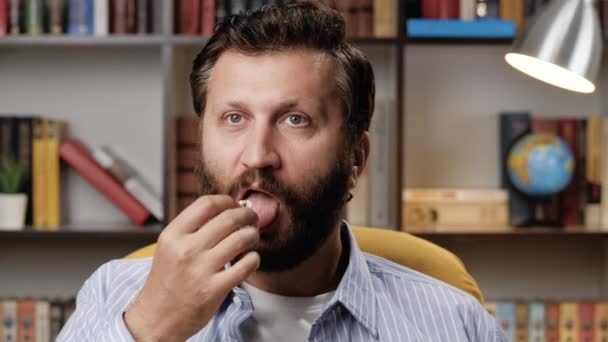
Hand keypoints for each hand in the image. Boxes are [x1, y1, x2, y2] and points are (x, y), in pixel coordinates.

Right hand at [124, 195, 259, 341]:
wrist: (156, 319)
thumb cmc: (167, 281)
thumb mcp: (169, 247)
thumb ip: (192, 228)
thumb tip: (226, 209)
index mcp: (173, 234)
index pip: (207, 203)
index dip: (227, 201)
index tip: (235, 205)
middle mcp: (186, 249)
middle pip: (229, 218)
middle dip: (247, 215)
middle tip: (252, 219)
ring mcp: (201, 269)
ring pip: (242, 238)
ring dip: (253, 234)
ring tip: (252, 237)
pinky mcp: (214, 289)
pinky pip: (246, 265)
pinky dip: (254, 258)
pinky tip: (250, 259)